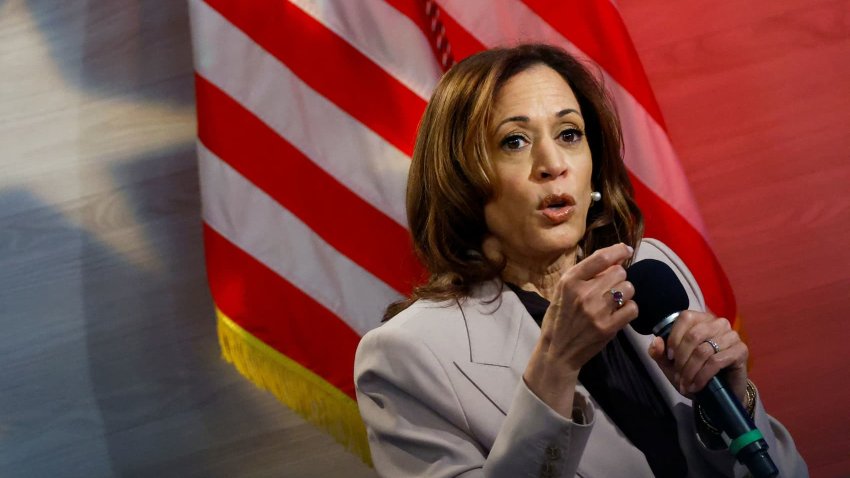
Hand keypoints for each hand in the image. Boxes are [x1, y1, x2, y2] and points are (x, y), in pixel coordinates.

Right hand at [523, 243, 637, 415]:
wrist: (557, 351)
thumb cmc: (560, 318)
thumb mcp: (562, 291)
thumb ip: (584, 275)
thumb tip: (614, 259)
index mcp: (569, 280)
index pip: (601, 257)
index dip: (618, 250)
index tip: (626, 250)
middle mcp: (583, 293)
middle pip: (619, 272)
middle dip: (618, 278)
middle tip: (610, 288)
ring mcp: (596, 311)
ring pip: (628, 289)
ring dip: (625, 293)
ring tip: (614, 302)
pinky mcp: (608, 328)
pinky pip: (632, 308)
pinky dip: (629, 310)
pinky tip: (619, 313)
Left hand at [647, 311, 748, 402]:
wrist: (718, 393)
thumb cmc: (694, 372)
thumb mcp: (671, 364)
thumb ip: (660, 352)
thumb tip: (656, 341)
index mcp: (700, 319)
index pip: (685, 318)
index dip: (674, 338)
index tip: (669, 358)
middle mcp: (717, 323)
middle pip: (693, 336)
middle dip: (681, 359)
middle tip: (678, 377)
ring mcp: (731, 335)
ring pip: (703, 350)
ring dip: (690, 371)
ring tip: (686, 384)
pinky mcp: (741, 350)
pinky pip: (717, 361)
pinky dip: (702, 376)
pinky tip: (696, 385)